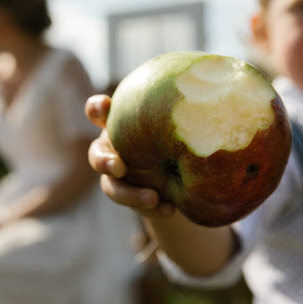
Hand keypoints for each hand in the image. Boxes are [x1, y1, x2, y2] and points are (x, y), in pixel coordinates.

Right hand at [85, 95, 174, 218]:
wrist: (186, 167)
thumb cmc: (179, 131)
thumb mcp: (179, 123)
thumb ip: (179, 115)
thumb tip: (206, 94)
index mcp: (119, 123)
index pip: (98, 112)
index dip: (97, 109)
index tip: (105, 107)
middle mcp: (112, 148)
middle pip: (96, 155)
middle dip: (104, 161)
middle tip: (118, 167)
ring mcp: (117, 175)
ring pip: (111, 186)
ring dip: (130, 194)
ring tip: (153, 199)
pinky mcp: (129, 196)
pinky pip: (134, 205)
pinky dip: (152, 208)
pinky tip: (170, 208)